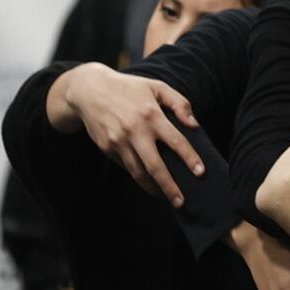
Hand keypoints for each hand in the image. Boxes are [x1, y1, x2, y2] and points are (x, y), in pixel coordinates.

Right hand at [53, 63, 201, 204]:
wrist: (89, 90)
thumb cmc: (129, 88)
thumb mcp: (157, 87)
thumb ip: (180, 103)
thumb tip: (194, 125)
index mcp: (151, 115)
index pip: (176, 141)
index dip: (190, 158)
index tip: (200, 173)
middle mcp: (134, 131)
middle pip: (155, 166)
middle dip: (169, 187)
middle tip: (181, 202)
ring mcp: (119, 142)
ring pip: (138, 173)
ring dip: (153, 188)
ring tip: (166, 198)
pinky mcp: (107, 148)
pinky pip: (127, 167)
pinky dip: (139, 177)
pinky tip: (150, 183)